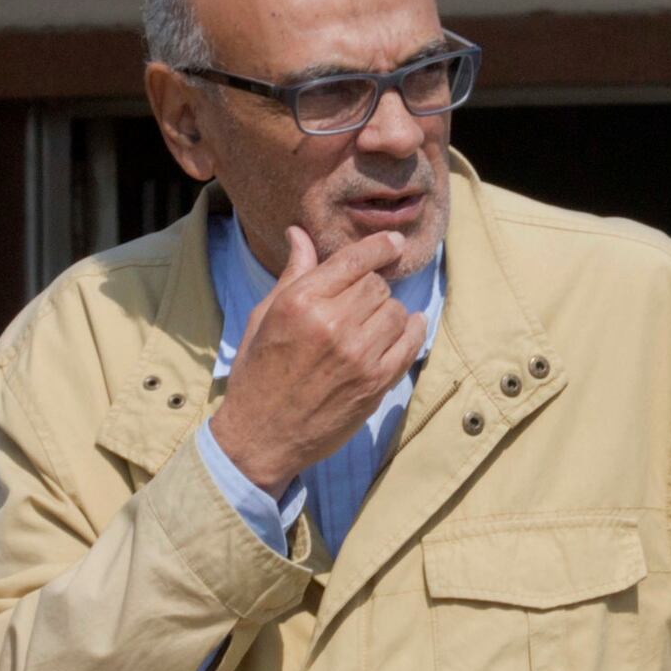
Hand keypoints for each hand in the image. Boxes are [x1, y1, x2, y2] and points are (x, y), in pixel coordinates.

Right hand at [207, 224, 433, 490]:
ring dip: (386, 313)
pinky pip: (411, 341)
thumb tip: (300, 234)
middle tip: (356, 305)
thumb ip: (292, 275)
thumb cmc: (257, 373)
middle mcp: (332, 324)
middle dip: (370, 289)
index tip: (395, 243)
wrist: (262, 435)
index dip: (380, 246)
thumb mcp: (264, 318)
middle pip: (377, 285)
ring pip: (395, 310)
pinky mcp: (377, 382)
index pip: (354, 260)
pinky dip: (412, 330)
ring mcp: (359, 355)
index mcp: (301, 302)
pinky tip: (404, 329)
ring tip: (368, 326)